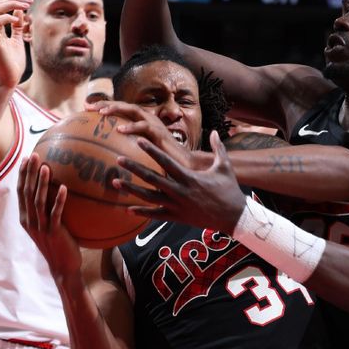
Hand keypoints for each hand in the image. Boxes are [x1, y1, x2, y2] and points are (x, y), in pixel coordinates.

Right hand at [0, 0, 32, 88]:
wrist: (8, 80)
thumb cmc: (13, 64)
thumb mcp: (18, 40)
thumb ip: (17, 26)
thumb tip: (20, 11)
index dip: (13, 0)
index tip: (28, 1)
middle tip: (28, 1)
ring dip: (12, 4)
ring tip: (25, 6)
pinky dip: (8, 17)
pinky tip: (17, 21)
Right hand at [17, 153, 81, 277]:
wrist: (63, 266)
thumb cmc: (58, 243)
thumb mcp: (47, 225)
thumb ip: (45, 209)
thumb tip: (54, 188)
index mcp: (25, 218)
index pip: (21, 192)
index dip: (22, 175)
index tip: (26, 158)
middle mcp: (30, 221)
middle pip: (27, 193)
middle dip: (29, 173)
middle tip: (34, 155)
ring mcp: (41, 227)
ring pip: (38, 201)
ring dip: (41, 183)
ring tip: (46, 167)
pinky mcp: (54, 232)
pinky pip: (55, 213)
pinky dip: (58, 200)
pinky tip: (63, 188)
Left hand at [89, 100, 194, 168]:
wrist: (184, 168)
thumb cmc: (162, 164)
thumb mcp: (142, 156)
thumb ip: (128, 153)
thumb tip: (106, 160)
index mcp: (142, 123)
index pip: (122, 111)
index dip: (104, 107)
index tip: (86, 109)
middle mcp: (148, 120)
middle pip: (124, 105)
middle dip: (107, 103)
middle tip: (89, 107)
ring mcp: (154, 125)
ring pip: (133, 110)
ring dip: (117, 109)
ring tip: (102, 113)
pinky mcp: (160, 133)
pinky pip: (144, 127)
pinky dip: (131, 127)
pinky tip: (119, 130)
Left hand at [114, 130, 245, 232]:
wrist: (233, 217)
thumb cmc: (229, 190)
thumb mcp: (225, 167)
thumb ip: (217, 148)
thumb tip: (214, 131)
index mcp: (189, 177)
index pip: (166, 161)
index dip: (151, 150)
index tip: (138, 140)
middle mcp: (180, 192)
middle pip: (152, 178)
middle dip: (134, 169)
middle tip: (118, 159)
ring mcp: (177, 206)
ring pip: (149, 197)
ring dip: (131, 190)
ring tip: (115, 182)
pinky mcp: (177, 218)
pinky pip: (156, 215)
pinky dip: (141, 212)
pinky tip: (127, 209)